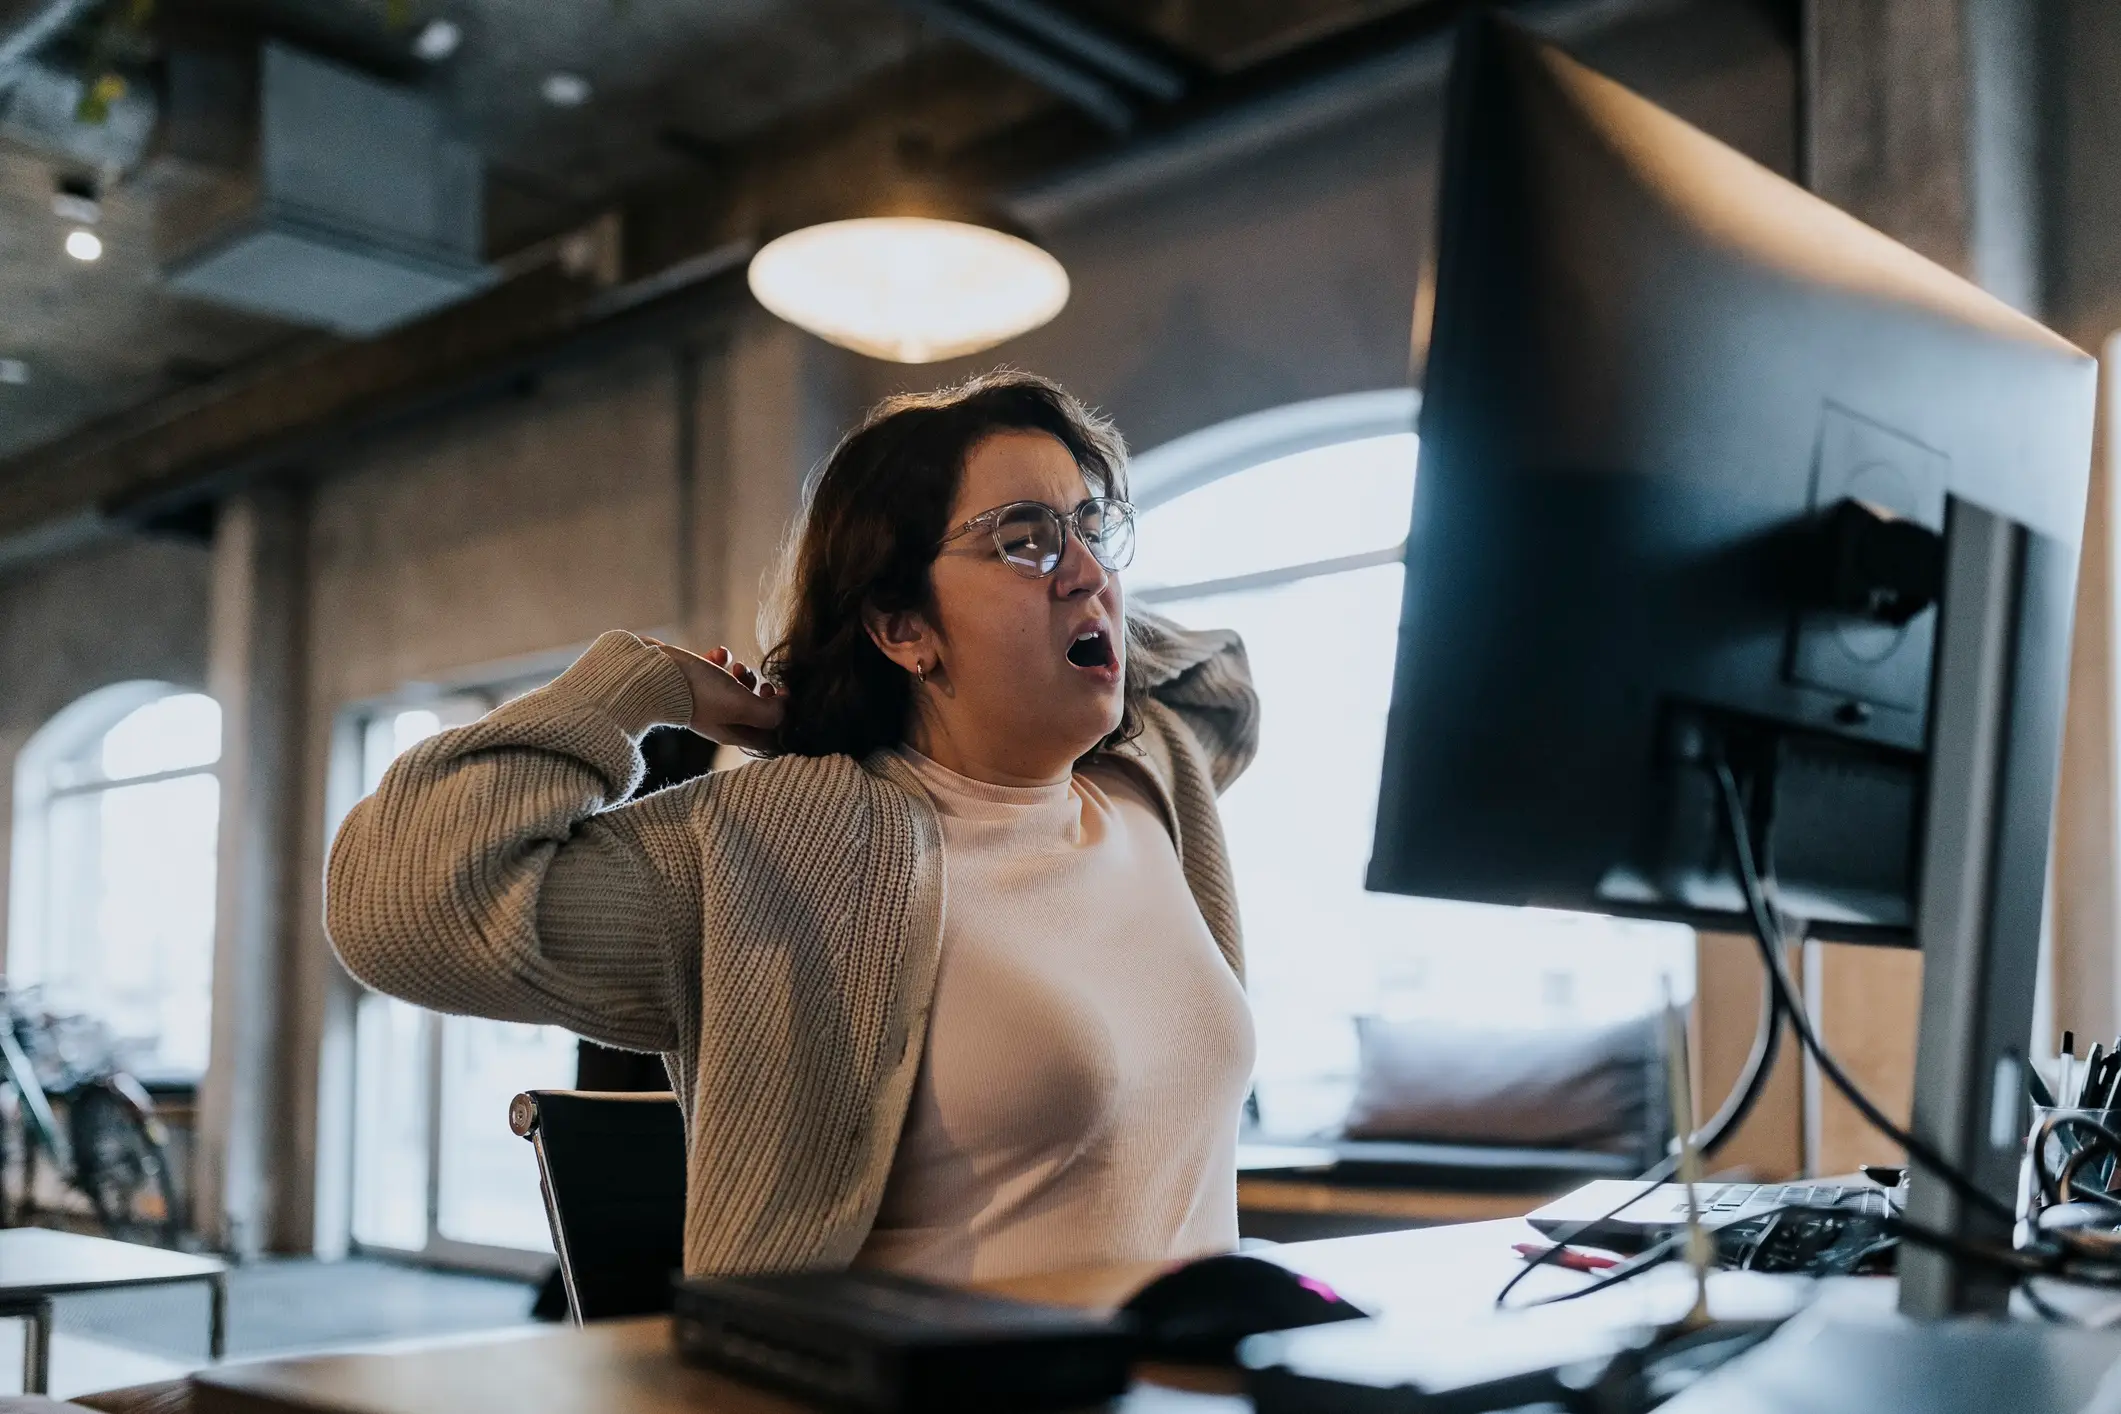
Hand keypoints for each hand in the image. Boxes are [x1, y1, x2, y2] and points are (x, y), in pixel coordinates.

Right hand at [642, 639, 783, 751]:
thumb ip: (769, 713)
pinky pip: (714, 670)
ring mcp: (705, 700)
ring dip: (744, 675)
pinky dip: (721, 660)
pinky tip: (718, 653)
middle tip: (764, 685)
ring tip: (737, 668)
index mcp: (732, 733)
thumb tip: (785, 707)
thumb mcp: (741, 705)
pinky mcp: (693, 680)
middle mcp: (719, 720)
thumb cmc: (698, 692)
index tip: (782, 698)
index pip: (767, 738)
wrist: (651, 674)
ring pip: (735, 689)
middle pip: (753, 712)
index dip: (782, 720)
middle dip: (763, 696)